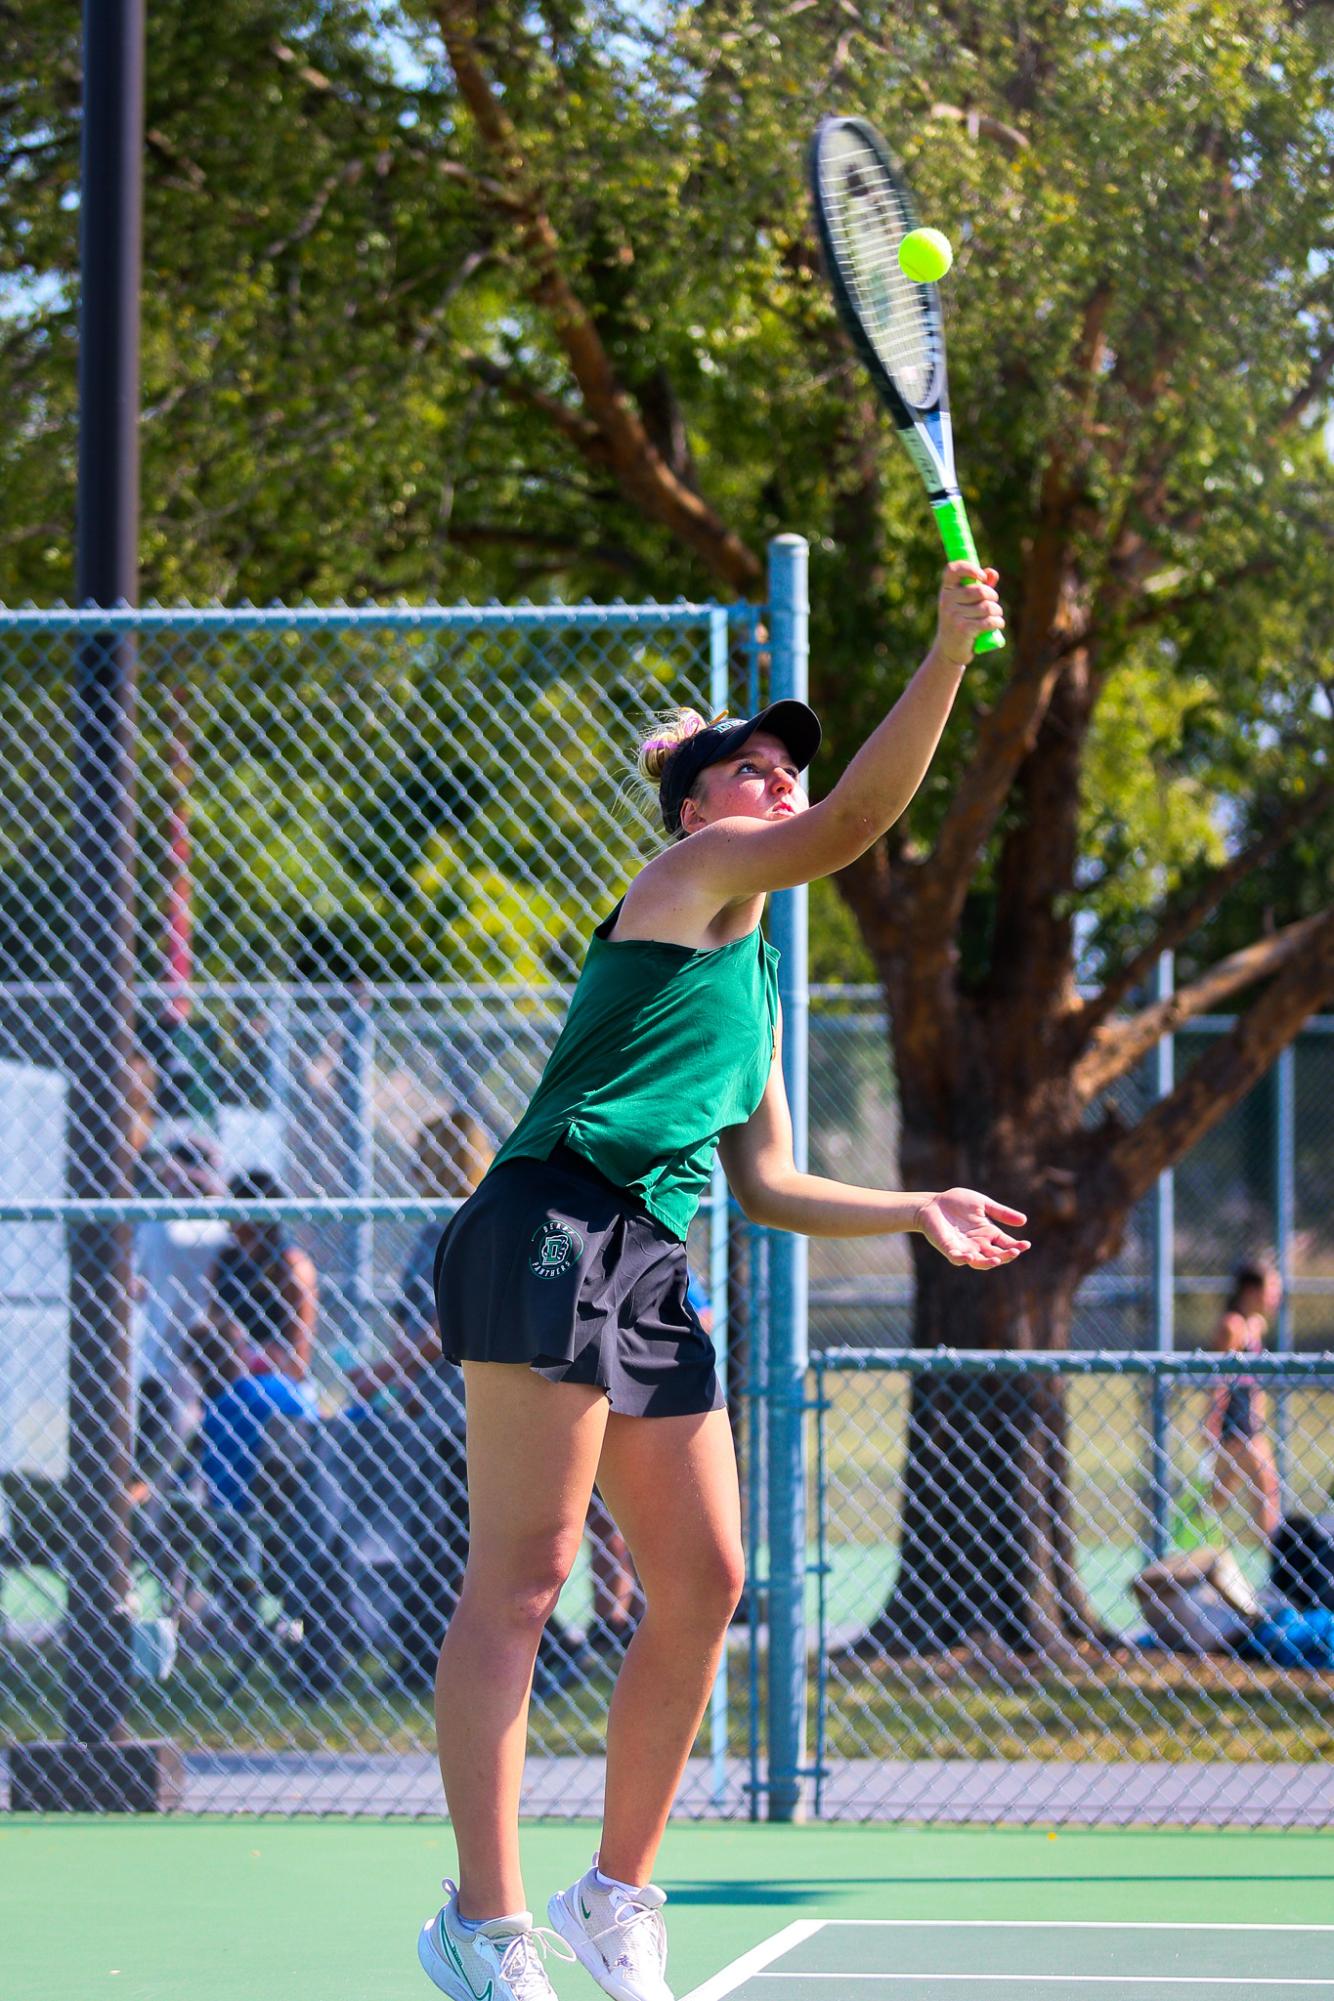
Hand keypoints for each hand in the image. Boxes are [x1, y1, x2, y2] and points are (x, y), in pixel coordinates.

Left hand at [915, 1187, 1030, 1268]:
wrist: (933, 1202)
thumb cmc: (957, 1202)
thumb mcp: (983, 1204)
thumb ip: (1001, 1213)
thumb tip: (1024, 1221)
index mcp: (988, 1234)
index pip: (1006, 1244)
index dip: (1017, 1246)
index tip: (1026, 1245)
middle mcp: (978, 1244)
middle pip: (996, 1255)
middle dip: (1006, 1256)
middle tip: (1015, 1252)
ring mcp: (964, 1247)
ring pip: (978, 1262)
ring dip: (987, 1262)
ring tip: (996, 1259)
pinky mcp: (948, 1247)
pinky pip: (956, 1258)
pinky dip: (963, 1259)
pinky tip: (970, 1257)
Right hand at [934, 562, 1002, 664]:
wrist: (949, 650)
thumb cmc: (960, 621)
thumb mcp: (965, 602)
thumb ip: (979, 585)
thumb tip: (992, 573)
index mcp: (946, 590)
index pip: (953, 569)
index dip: (970, 568)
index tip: (982, 577)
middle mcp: (946, 601)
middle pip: (980, 590)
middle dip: (993, 596)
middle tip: (993, 603)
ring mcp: (953, 615)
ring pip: (987, 607)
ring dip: (997, 612)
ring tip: (996, 616)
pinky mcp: (963, 629)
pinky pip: (988, 621)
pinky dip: (997, 622)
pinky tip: (998, 624)